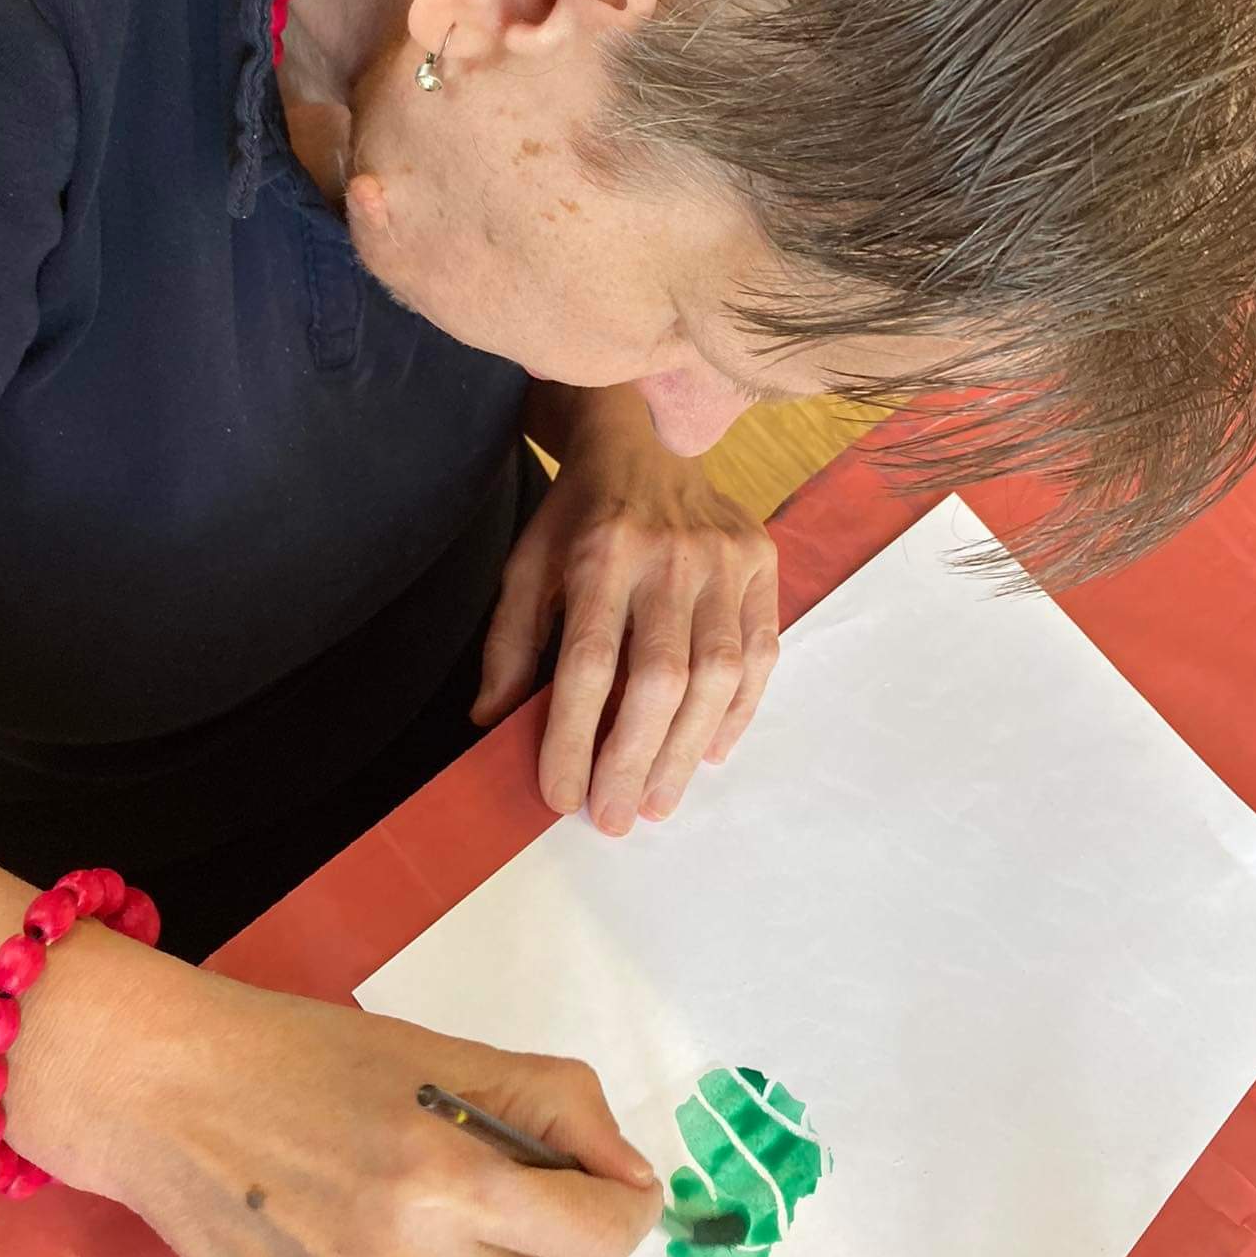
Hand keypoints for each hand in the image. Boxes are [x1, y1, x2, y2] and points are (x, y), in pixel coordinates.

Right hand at [91, 964, 661, 1256]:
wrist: (177, 1100)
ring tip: (475, 1244)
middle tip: (534, 1202)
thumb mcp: (451, 1055)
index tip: (613, 1189)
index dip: (625, 1205)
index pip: (603, 1234)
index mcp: (447, 1179)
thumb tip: (635, 1184)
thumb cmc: (312, 1062)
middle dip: (576, 1249)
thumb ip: (562, 1108)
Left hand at [473, 399, 778, 833]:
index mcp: (602, 551)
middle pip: (660, 678)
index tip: (562, 796)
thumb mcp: (525, 563)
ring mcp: (725, 557)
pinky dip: (738, 711)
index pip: (589, 662)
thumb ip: (509, 642)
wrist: (643, 438)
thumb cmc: (577, 514)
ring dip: (687, 749)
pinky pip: (761, 652)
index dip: (575, 736)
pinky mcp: (761, 562)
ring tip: (660, 800)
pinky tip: (707, 750)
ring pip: (718, 674)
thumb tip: (494, 724)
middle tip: (616, 817)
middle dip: (635, 760)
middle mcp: (670, 554)